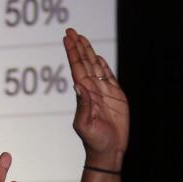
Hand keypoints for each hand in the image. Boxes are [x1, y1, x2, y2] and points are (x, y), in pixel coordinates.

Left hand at [65, 29, 127, 169]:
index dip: (73, 52)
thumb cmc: (94, 141)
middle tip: (70, 31)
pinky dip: (102, 65)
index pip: (77, 68)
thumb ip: (84, 105)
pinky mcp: (115, 96)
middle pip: (84, 63)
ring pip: (95, 66)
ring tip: (81, 38)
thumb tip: (79, 85)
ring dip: (88, 52)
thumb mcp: (86, 125)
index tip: (67, 38)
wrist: (108, 150)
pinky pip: (108, 76)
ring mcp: (103, 92)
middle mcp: (92, 90)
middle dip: (78, 46)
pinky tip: (97, 56)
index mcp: (84, 95)